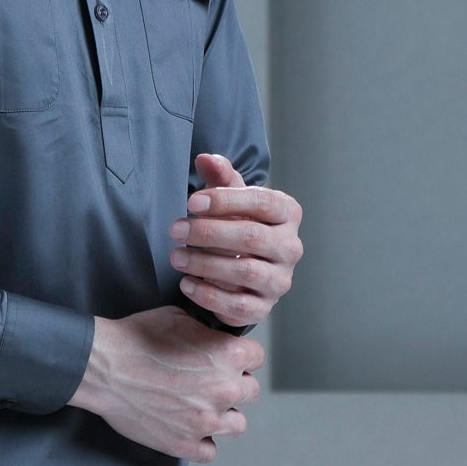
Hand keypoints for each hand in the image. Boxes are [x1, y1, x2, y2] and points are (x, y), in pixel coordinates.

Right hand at [68, 306, 264, 462]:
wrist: (104, 368)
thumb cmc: (136, 339)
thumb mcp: (179, 318)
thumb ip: (207, 332)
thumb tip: (215, 339)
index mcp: (229, 354)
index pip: (256, 358)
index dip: (240, 357)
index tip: (226, 360)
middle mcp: (225, 389)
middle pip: (250, 392)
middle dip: (233, 385)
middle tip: (209, 383)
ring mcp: (207, 420)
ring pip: (237, 425)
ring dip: (223, 416)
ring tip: (201, 409)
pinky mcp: (185, 444)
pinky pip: (209, 451)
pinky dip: (202, 442)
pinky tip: (188, 429)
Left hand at [168, 154, 303, 326]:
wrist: (245, 268)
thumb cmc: (239, 224)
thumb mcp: (230, 198)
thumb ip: (220, 176)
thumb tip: (205, 158)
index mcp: (287, 214)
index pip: (263, 203)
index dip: (226, 201)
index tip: (192, 202)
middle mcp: (290, 247)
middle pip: (252, 237)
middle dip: (209, 232)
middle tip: (175, 229)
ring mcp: (279, 280)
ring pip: (245, 271)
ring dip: (205, 263)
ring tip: (175, 256)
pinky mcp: (263, 307)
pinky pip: (238, 305)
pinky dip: (208, 295)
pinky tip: (185, 284)